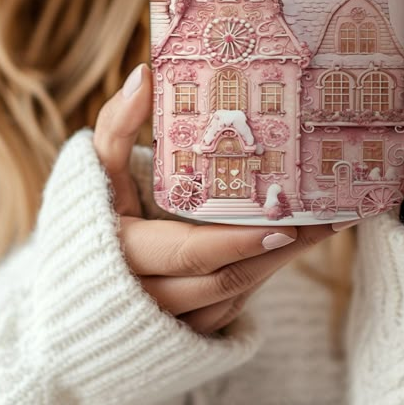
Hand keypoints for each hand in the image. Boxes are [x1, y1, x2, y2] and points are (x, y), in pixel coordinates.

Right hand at [93, 63, 339, 334]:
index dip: (238, 242)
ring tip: (322, 228)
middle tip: (320, 222)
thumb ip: (116, 126)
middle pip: (223, 277)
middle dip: (275, 250)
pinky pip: (232, 305)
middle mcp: (146, 296)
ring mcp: (170, 320)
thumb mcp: (98, 172)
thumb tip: (144, 74)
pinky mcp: (188, 330)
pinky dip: (262, 275)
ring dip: (278, 263)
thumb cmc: (91, 218)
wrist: (82, 289)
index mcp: (122, 254)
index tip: (284, 223)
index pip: (189, 252)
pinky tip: (292, 245)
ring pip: (234, 295)